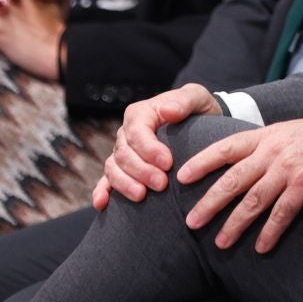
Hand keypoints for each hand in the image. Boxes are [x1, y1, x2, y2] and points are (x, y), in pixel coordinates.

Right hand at [93, 83, 221, 209]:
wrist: (200, 126)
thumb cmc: (198, 110)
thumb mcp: (197, 97)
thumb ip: (184, 101)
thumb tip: (168, 110)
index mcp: (141, 113)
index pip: (137, 132)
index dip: (149, 149)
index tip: (168, 163)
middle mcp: (127, 132)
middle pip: (124, 153)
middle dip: (141, 170)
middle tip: (162, 184)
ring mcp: (122, 151)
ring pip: (113, 168)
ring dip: (124, 184)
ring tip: (141, 196)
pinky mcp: (123, 169)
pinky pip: (107, 180)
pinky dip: (102, 191)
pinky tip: (103, 204)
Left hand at [176, 111, 302, 253]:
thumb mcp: (289, 132)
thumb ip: (266, 146)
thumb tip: (244, 163)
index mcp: (266, 137)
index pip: (225, 148)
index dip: (202, 163)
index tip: (181, 177)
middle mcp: (273, 152)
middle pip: (233, 180)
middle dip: (209, 203)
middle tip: (191, 222)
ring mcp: (289, 170)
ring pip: (253, 201)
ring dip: (235, 224)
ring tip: (221, 243)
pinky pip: (282, 214)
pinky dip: (270, 232)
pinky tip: (260, 247)